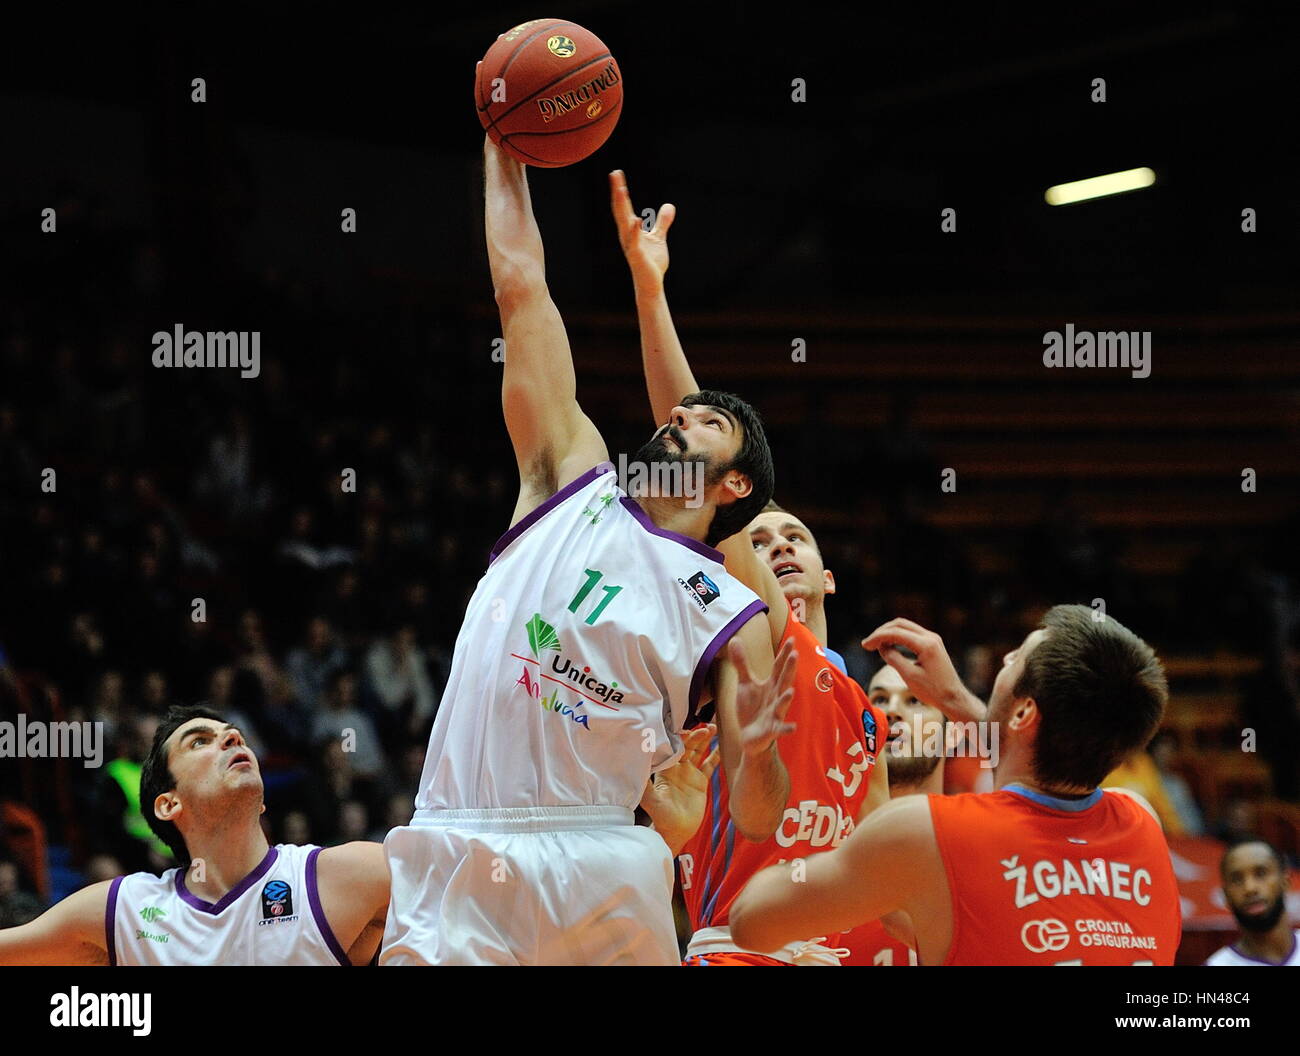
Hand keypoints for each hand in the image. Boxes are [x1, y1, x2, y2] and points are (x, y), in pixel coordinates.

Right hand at [609, 169, 674, 295]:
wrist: (651, 283)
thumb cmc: (652, 262)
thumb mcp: (658, 237)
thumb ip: (662, 222)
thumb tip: (669, 205)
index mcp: (630, 229)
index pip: (623, 206)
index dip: (619, 190)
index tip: (616, 173)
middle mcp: (626, 235)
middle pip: (620, 210)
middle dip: (617, 192)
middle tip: (614, 174)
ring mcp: (630, 245)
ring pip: (624, 222)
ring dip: (622, 206)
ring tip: (621, 190)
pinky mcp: (637, 256)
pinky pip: (635, 242)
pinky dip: (635, 231)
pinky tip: (636, 220)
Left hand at [640, 723, 719, 853]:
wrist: (675, 832)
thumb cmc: (660, 817)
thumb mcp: (651, 800)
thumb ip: (646, 785)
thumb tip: (638, 766)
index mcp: (664, 769)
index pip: (672, 748)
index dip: (679, 738)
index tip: (686, 731)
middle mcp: (677, 768)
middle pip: (687, 746)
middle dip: (695, 736)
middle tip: (704, 729)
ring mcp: (689, 773)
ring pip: (698, 751)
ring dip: (705, 740)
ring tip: (713, 728)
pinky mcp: (700, 782)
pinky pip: (709, 765)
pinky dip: (715, 755)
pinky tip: (722, 745)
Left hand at [731, 636, 796, 758]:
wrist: (750, 736)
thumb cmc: (751, 708)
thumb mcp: (745, 683)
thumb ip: (741, 663)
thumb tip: (734, 639)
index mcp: (770, 685)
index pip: (778, 667)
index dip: (784, 654)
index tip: (792, 639)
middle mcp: (775, 697)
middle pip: (783, 681)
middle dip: (789, 669)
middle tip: (795, 654)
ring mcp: (775, 713)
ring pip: (782, 705)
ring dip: (786, 699)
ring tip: (791, 691)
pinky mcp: (771, 729)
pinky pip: (780, 729)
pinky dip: (786, 728)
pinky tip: (792, 727)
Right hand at [861, 617, 984, 721]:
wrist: (953, 697)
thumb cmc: (933, 691)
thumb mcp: (909, 676)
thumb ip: (893, 658)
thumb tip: (882, 646)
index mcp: (926, 645)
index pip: (896, 633)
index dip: (877, 637)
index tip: (865, 645)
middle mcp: (931, 637)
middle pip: (900, 624)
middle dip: (881, 632)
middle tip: (868, 644)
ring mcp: (933, 639)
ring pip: (905, 627)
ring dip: (889, 633)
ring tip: (875, 645)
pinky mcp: (932, 643)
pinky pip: (911, 634)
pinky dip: (897, 637)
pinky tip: (888, 645)